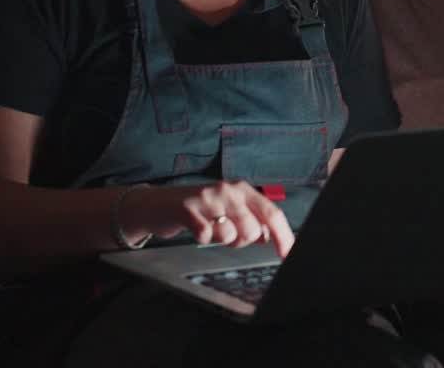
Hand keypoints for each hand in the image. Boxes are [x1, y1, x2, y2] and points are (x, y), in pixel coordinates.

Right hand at [123, 181, 294, 257]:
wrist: (156, 204)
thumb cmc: (197, 208)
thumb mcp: (228, 209)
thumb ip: (251, 219)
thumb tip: (270, 236)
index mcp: (242, 190)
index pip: (271, 213)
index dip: (283, 236)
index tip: (288, 254)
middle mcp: (228, 190)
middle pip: (252, 230)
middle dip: (241, 241)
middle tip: (225, 233)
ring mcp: (207, 197)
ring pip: (230, 235)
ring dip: (220, 240)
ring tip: (209, 228)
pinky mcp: (187, 208)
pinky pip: (206, 235)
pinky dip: (202, 238)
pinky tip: (195, 229)